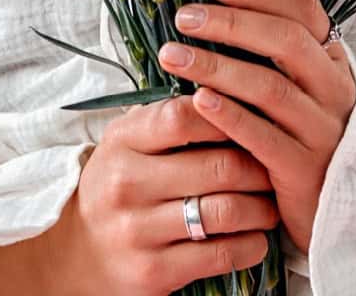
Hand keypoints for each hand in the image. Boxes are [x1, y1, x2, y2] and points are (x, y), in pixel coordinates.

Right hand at [0, 93, 278, 295]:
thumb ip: (170, 115)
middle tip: (276, 166)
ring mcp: (138, 231)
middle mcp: (126, 184)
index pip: (185, 116)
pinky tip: (256, 236)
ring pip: (227, 211)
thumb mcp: (129, 141)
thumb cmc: (121, 184)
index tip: (254, 119)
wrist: (80, 253)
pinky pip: (223, 255)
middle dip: (261, 166)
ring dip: (263, 208)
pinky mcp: (154, 272)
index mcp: (122, 142)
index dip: (230, 114)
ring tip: (271, 203)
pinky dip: (253, 244)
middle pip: (220, 165)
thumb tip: (234, 83)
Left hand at [160, 0, 355, 253]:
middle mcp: (334, 92)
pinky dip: (229, 115)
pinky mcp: (304, 171)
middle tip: (185, 16)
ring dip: (217, 65)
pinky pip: (262, 136)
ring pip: (269, 87)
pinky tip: (197, 99)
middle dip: (231, 23)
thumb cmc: (305, 142)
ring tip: (172, 54)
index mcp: (334, 64)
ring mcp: (322, 132)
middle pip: (286, 42)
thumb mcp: (304, 94)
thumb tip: (218, 10)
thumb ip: (276, 58)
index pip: (305, 12)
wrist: (340, 215)